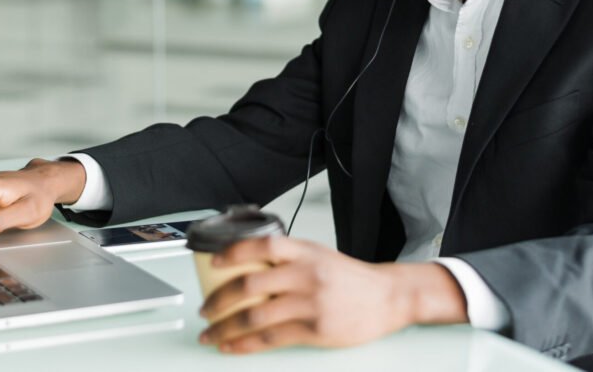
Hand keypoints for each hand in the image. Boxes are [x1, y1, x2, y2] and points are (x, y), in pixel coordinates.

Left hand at [197, 236, 467, 353]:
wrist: (388, 297)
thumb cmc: (351, 278)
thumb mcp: (318, 256)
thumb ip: (287, 260)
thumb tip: (246, 269)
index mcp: (305, 251)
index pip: (262, 247)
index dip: (233, 253)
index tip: (213, 264)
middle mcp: (306, 274)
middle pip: (250, 286)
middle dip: (219, 300)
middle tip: (204, 310)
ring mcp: (310, 303)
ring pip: (255, 316)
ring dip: (226, 327)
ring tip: (211, 334)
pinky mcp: (315, 330)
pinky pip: (272, 338)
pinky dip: (246, 344)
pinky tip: (233, 347)